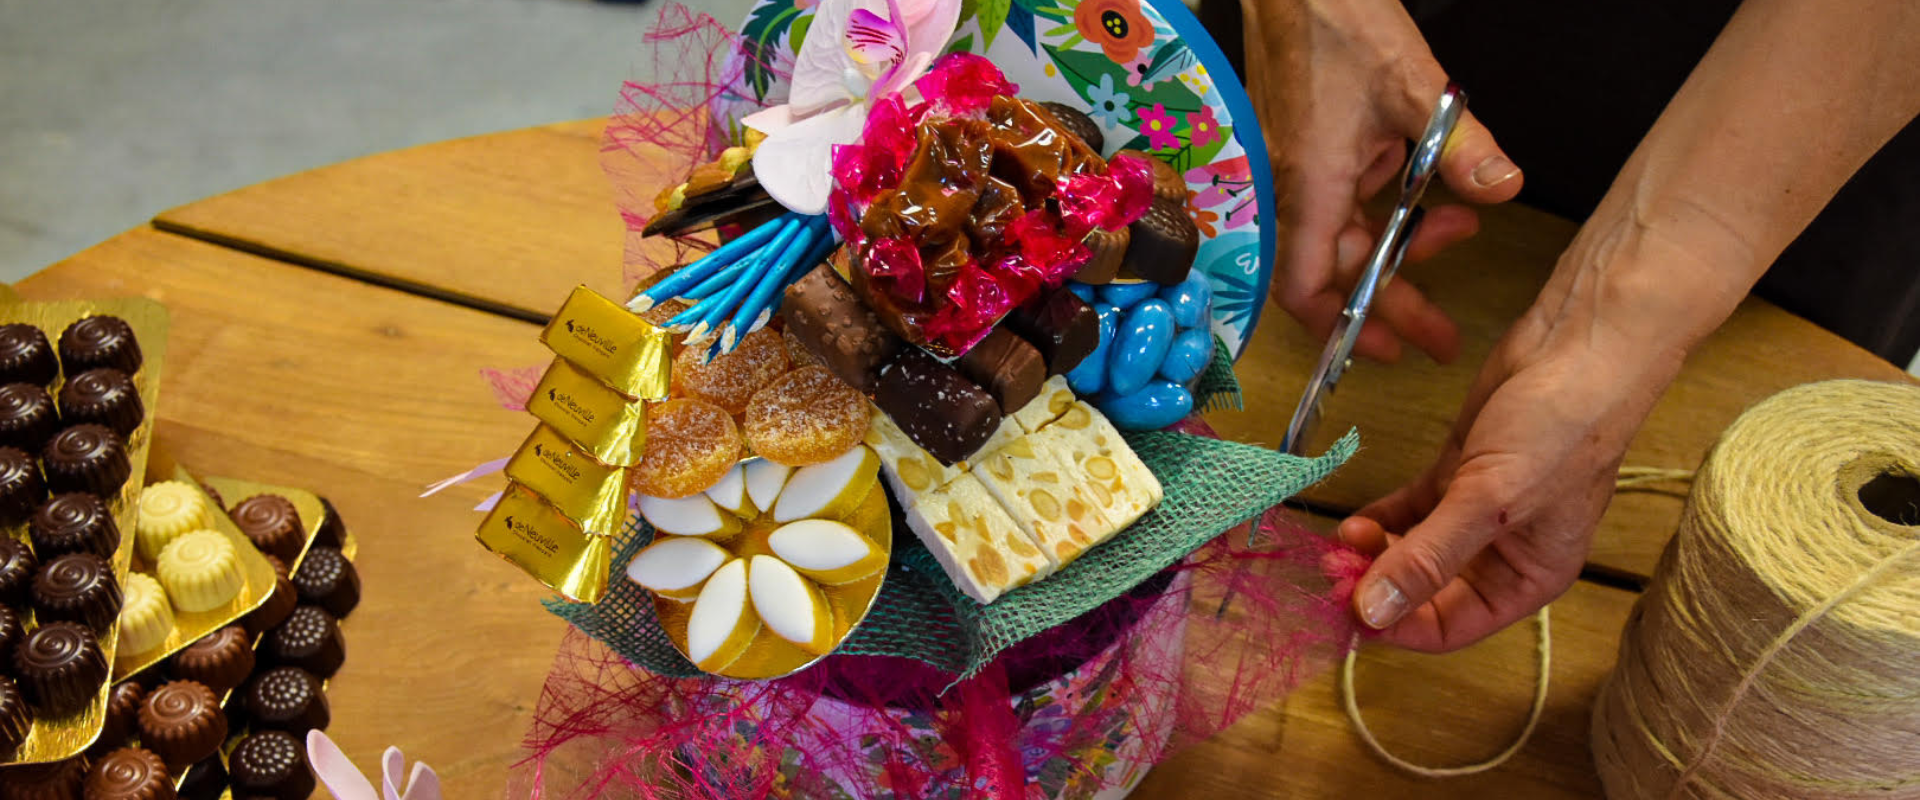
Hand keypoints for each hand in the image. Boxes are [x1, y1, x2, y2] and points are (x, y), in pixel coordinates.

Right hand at [1244, 0, 1523, 363]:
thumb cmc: (1336, 24)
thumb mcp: (1414, 87)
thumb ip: (1462, 147)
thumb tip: (1506, 190)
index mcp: (1310, 185)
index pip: (1307, 287)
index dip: (1340, 328)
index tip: (1383, 349)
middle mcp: (1295, 189)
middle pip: (1338, 272)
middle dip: (1393, 300)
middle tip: (1441, 333)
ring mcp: (1299, 172)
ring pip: (1345, 236)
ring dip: (1399, 246)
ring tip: (1458, 234)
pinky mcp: (1309, 152)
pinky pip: (1345, 201)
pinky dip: (1386, 208)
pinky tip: (1427, 192)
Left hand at [1335, 275, 1687, 650]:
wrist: (1580, 346)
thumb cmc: (1561, 429)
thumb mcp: (1490, 501)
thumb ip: (1429, 558)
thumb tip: (1374, 612)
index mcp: (1528, 578)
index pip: (1451, 627)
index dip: (1398, 626)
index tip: (1347, 612)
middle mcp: (1501, 554)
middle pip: (1425, 592)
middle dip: (1378, 584)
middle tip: (1331, 570)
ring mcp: (1476, 511)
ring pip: (1412, 549)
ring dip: (1374, 550)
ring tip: (1341, 538)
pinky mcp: (1457, 471)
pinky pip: (1410, 510)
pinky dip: (1381, 518)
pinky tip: (1354, 519)